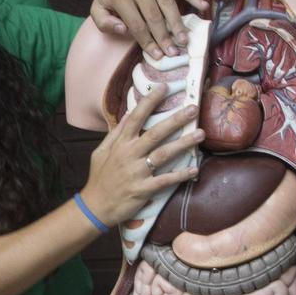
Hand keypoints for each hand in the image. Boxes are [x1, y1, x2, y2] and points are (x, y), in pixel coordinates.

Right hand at [79, 83, 202, 225]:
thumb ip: (115, 134)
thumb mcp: (101, 152)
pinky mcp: (143, 190)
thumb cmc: (99, 178)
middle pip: (155, 133)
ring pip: (163, 154)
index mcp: (120, 144)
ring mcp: (136, 173)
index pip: (135, 117)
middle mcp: (129, 155)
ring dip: (183, 143)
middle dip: (175, 120)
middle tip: (193, 109)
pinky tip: (194, 168)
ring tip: (200, 134)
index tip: (164, 87)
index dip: (149, 101)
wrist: (94, 207)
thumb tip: (128, 115)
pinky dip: (180, 175)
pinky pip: (165, 180)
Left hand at [90, 0, 208, 59]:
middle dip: (164, 37)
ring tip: (184, 39)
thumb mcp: (98, 7)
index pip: (137, 24)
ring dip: (177, 23)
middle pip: (154, 16)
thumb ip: (104, 22)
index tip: (157, 55)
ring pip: (168, 3)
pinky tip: (202, 6)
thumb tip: (124, 30)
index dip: (148, 42)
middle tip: (173, 52)